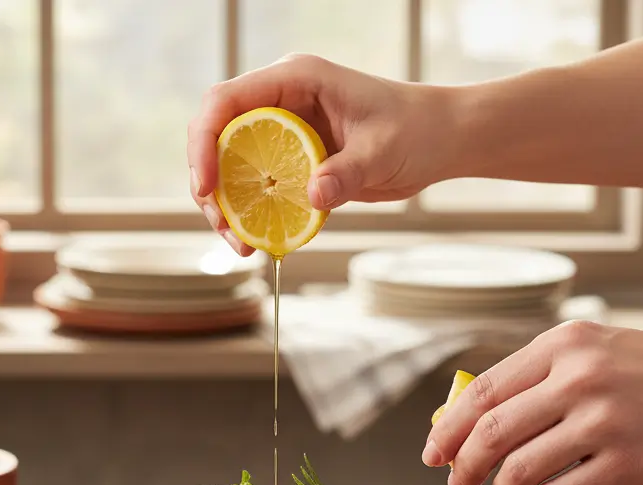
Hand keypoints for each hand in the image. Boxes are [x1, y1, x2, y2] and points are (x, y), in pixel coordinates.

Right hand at [187, 54, 453, 254]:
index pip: (225, 102)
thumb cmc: (415, 130)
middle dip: (210, 186)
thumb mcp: (382, 151)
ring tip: (242, 246)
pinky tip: (258, 242)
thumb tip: (311, 196)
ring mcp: (282, 132)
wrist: (438, 141)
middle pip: (217, 138)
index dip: (204, 142)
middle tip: (226, 229)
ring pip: (229, 168)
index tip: (207, 187)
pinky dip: (248, 216)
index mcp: (295, 80)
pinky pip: (254, 187)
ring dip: (226, 208)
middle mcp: (280, 102)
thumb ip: (345, 172)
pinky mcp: (290, 161)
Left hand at [422, 321, 642, 484]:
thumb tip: (467, 422)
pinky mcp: (626, 465)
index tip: (432, 452)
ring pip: (518, 469)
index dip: (448, 428)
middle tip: (459, 482)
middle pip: (491, 432)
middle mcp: (580, 377)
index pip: (483, 391)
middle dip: (464, 465)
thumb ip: (535, 378)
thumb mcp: (592, 352)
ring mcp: (604, 422)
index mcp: (564, 345)